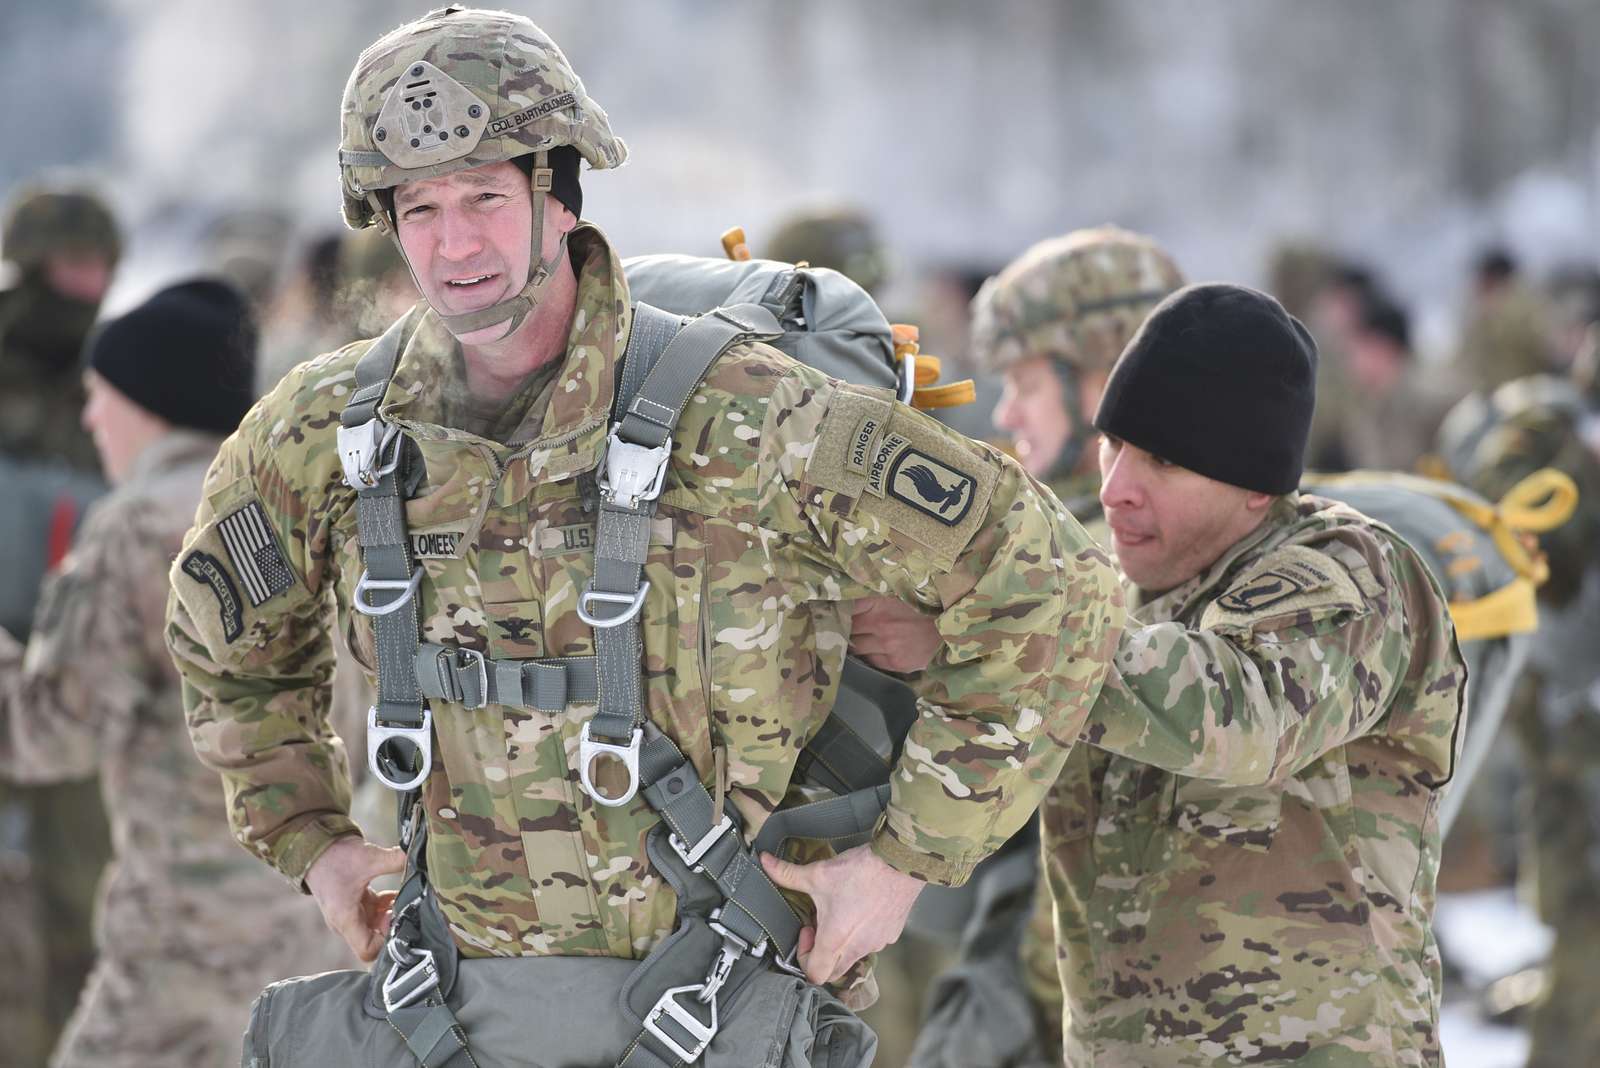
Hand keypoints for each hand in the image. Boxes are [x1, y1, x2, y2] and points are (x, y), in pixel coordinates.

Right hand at [306, 836, 406, 962]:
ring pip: (377, 925)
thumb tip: (419, 858)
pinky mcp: (356, 904)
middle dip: (393, 925)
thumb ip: (396, 860)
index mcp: (346, 919)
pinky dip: (387, 905)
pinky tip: (397, 892)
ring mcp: (351, 914)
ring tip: (405, 897)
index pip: (367, 950)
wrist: (315, 847)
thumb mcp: (369, 858)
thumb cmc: (334, 857)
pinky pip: (375, 912)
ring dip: (392, 914)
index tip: (397, 919)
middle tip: (406, 907)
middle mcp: (347, 922)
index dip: (386, 941)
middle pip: (375, 940)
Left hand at [760, 844, 923, 984]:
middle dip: (822, 953)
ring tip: (841, 911)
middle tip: (820, 924)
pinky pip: (873, 942)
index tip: (806, 929)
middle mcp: (858, 948)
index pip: (814, 974)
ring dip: (843, 941)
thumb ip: (786, 873)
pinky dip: (863, 932)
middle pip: (833, 970)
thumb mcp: (818, 873)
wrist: (901, 862)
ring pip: (854, 955)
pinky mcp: (892, 934)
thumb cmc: (861, 871)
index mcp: (836, 940)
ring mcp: (878, 943)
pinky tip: (861, 906)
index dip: (803, 957)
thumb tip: (764, 862)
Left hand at [848, 596, 941, 673]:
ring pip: (857, 648)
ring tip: (859, 639)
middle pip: (849, 630)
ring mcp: (887, 646)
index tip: (835, 613)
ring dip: (856, 644)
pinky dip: (871, 655)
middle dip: (845, 629)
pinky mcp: (895, 663)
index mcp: (880, 604)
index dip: (840, 611)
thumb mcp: (898, 595)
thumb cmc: (923, 608)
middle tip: (841, 628)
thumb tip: (848, 598)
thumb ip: (875, 598)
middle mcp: (881, 625)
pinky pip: (872, 661)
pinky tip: (876, 649)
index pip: (847, 609)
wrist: (950, 630)